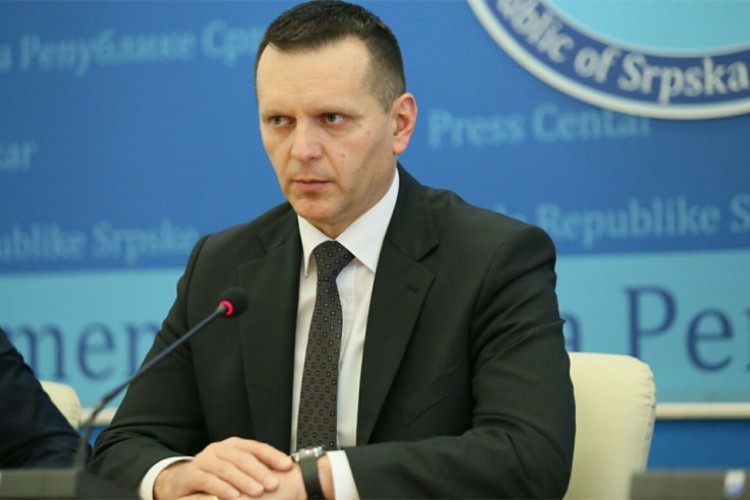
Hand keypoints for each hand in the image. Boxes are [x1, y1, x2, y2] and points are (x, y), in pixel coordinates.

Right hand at [153, 437, 293, 498]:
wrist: (181, 483)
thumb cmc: (214, 478)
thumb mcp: (235, 472)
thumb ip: (254, 471)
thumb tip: (283, 473)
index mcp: (234, 445)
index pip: (256, 448)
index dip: (272, 456)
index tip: (287, 466)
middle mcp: (220, 449)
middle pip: (243, 458)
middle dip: (260, 471)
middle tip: (273, 484)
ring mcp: (205, 459)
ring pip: (227, 468)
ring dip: (243, 481)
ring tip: (257, 492)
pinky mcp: (191, 474)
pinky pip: (208, 480)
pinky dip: (222, 488)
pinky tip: (234, 496)